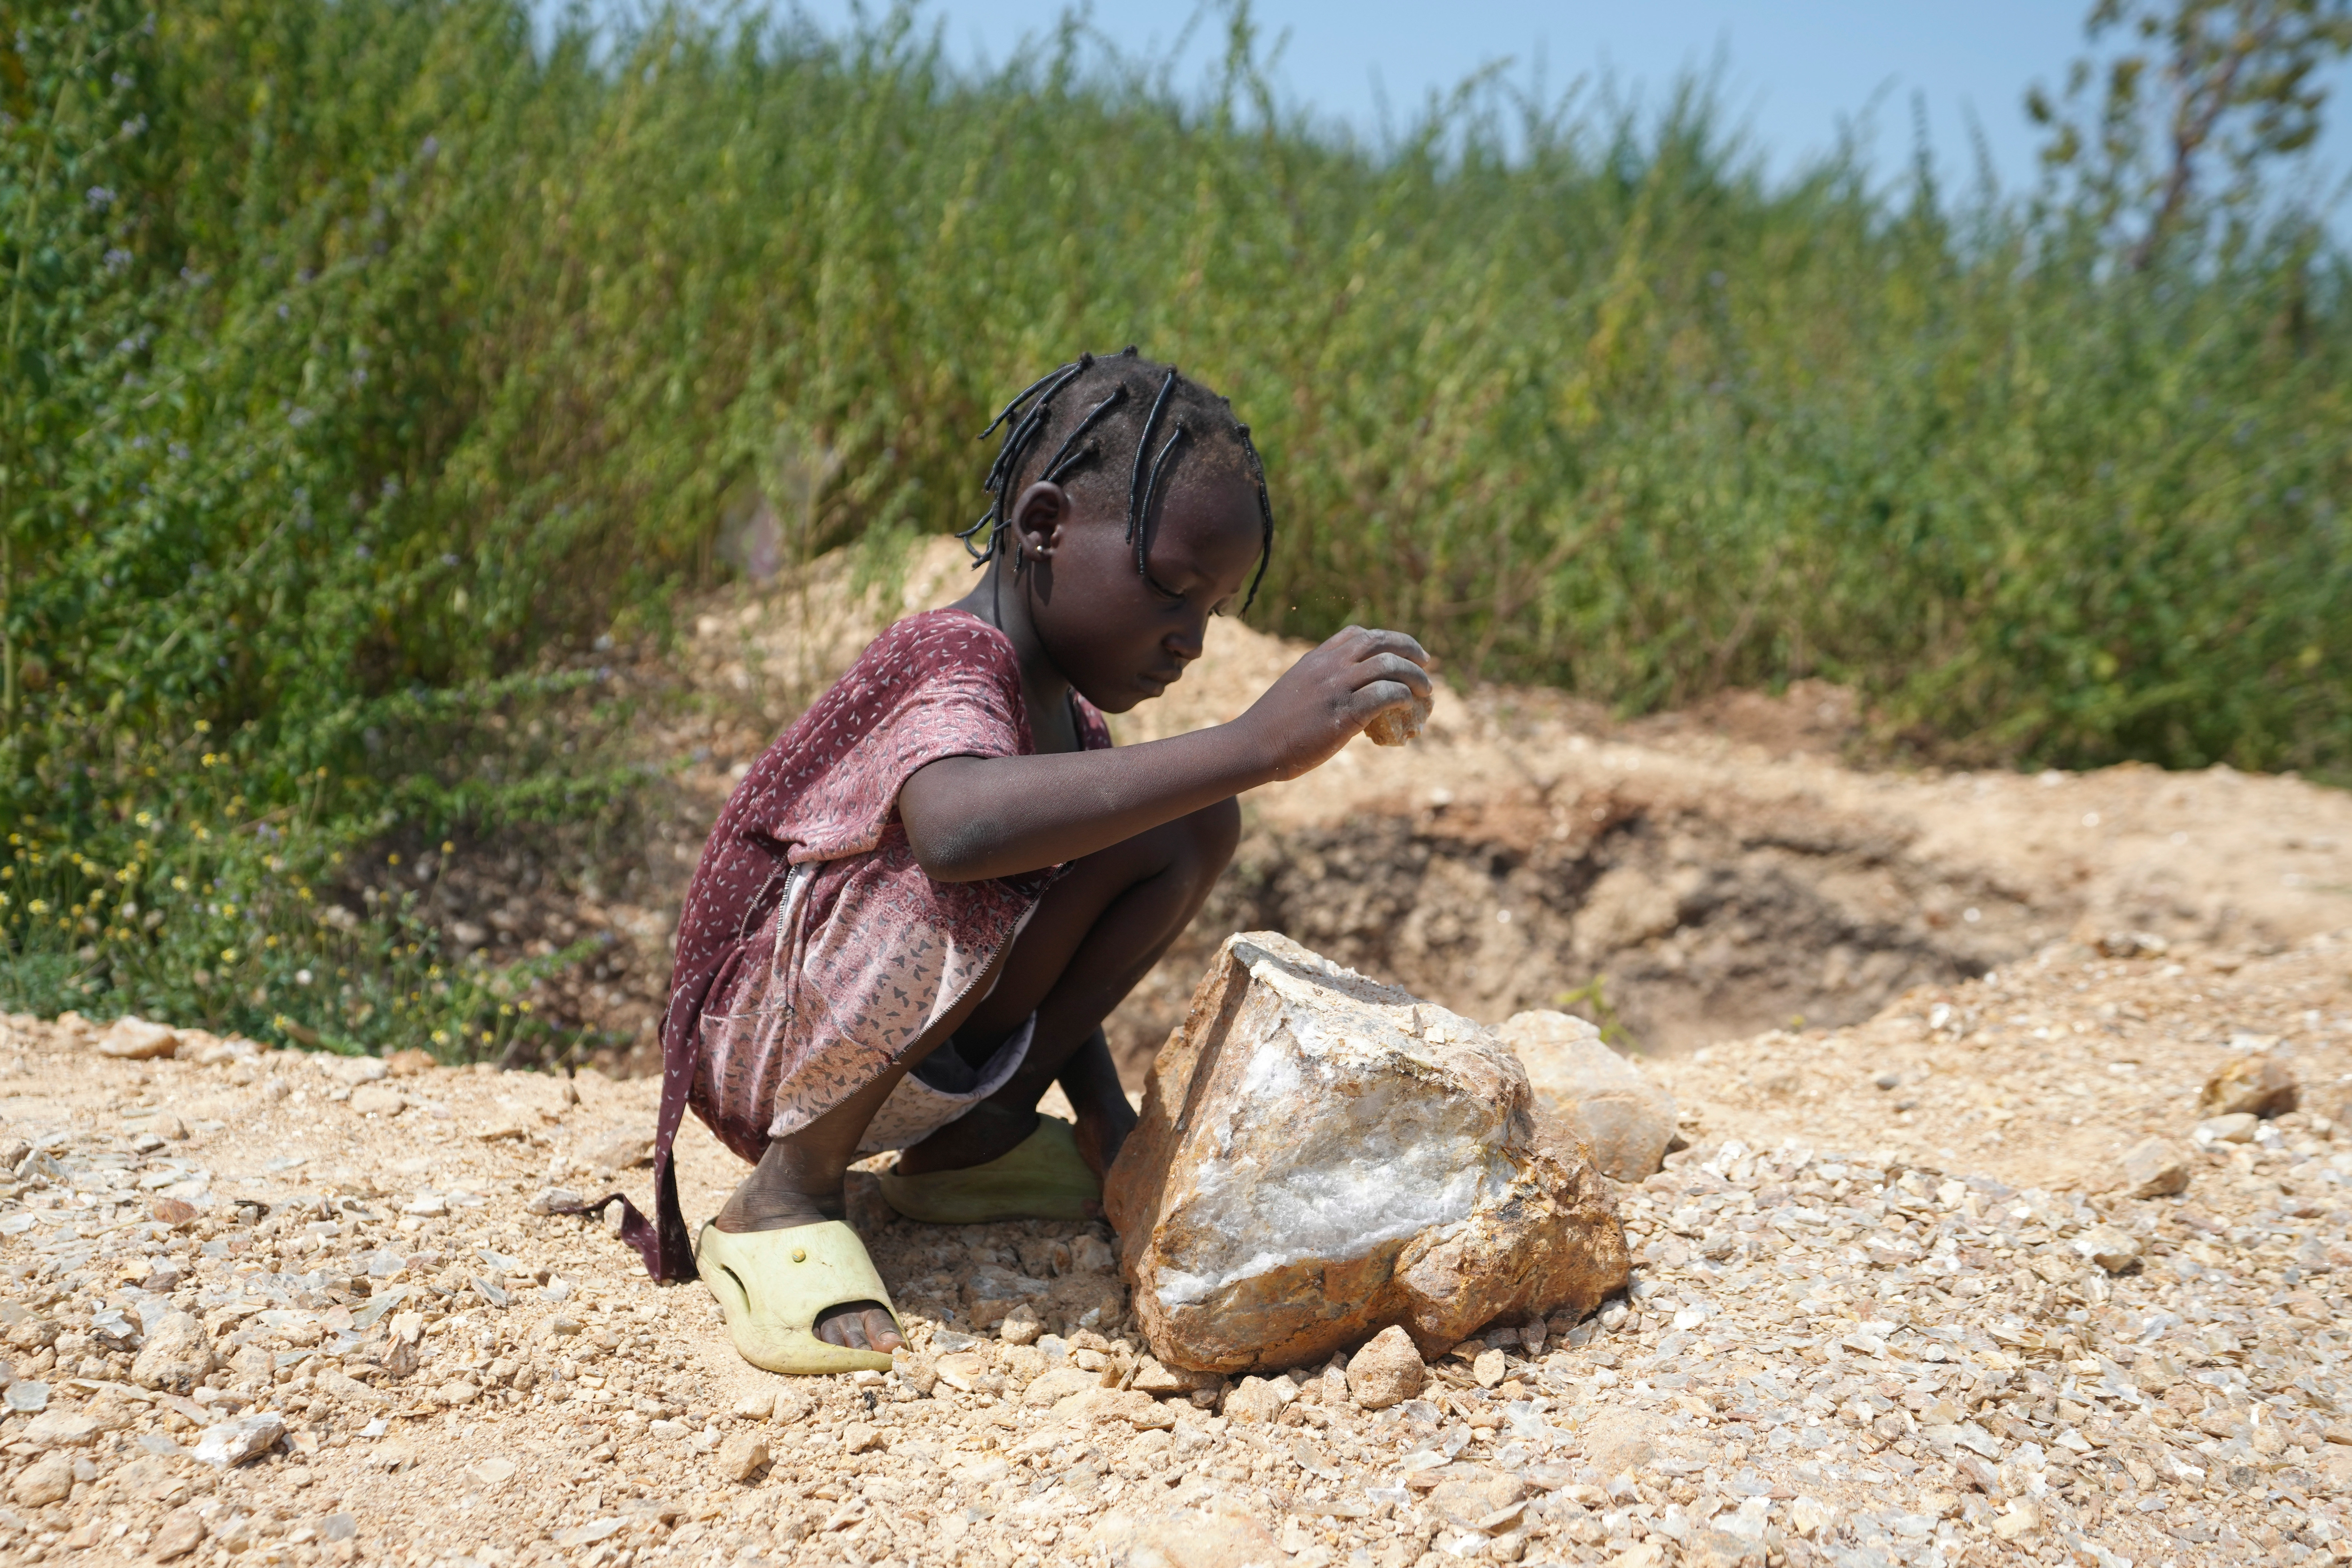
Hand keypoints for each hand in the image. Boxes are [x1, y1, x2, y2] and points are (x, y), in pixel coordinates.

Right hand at [1234, 626, 1432, 780]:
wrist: (1253, 746)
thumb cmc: (1272, 726)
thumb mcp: (1295, 690)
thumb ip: (1320, 683)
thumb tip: (1344, 692)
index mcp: (1316, 658)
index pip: (1357, 633)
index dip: (1386, 639)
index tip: (1401, 651)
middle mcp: (1328, 666)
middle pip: (1380, 642)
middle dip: (1410, 648)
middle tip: (1426, 663)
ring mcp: (1336, 688)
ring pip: (1388, 665)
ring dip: (1414, 676)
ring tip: (1425, 691)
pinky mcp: (1343, 714)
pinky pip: (1384, 695)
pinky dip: (1402, 697)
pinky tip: (1407, 706)